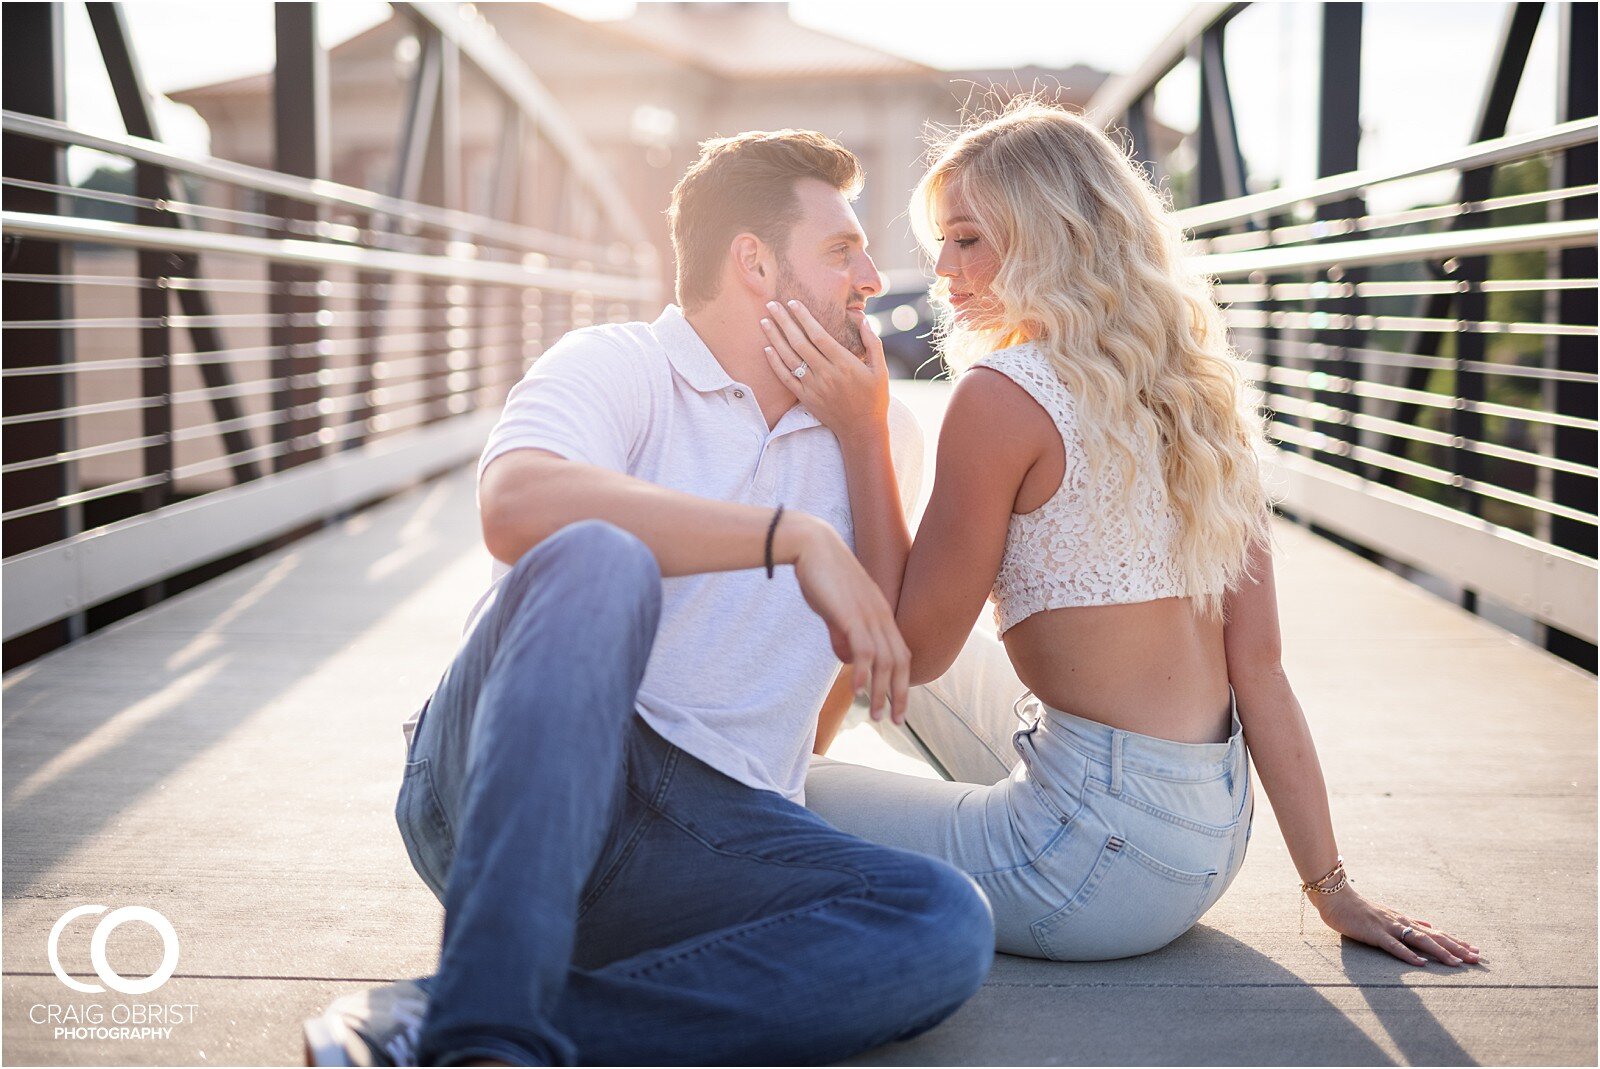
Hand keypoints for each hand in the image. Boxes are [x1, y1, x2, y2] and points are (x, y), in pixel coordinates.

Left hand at [760, 300, 889, 447]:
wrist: (862, 429)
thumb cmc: (874, 397)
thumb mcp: (881, 369)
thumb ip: (873, 342)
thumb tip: (863, 318)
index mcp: (844, 364)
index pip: (818, 335)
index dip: (804, 318)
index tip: (793, 303)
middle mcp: (826, 374)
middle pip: (799, 343)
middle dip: (784, 322)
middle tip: (772, 304)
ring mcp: (814, 387)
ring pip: (789, 359)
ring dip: (775, 339)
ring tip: (765, 322)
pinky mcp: (806, 398)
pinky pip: (786, 379)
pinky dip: (775, 364)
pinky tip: (767, 349)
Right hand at [781, 512, 909, 723]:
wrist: (810, 545)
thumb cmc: (820, 575)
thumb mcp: (835, 609)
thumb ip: (843, 633)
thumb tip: (848, 659)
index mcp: (881, 612)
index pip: (901, 653)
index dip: (903, 681)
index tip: (898, 704)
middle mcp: (881, 615)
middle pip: (901, 662)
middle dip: (900, 694)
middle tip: (894, 720)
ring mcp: (868, 615)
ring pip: (885, 661)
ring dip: (883, 691)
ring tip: (877, 715)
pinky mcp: (851, 615)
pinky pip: (865, 651)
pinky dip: (865, 673)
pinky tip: (860, 691)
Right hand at [1315, 886, 1481, 966]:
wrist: (1336, 897)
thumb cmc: (1358, 908)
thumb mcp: (1386, 914)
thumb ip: (1406, 922)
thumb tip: (1427, 925)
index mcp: (1404, 920)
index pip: (1436, 932)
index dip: (1456, 941)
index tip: (1474, 951)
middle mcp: (1401, 922)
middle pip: (1434, 936)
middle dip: (1456, 948)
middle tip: (1477, 958)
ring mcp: (1389, 927)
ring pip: (1419, 940)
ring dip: (1439, 952)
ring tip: (1456, 964)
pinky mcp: (1374, 933)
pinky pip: (1393, 946)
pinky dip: (1408, 955)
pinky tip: (1420, 964)